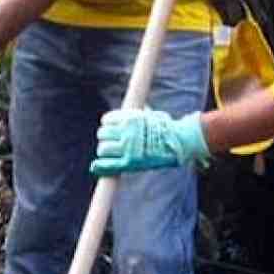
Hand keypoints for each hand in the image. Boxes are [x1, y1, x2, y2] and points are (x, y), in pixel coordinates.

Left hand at [90, 108, 210, 176]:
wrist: (178, 143)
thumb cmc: (166, 128)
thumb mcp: (151, 114)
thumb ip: (138, 113)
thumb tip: (140, 107)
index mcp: (130, 118)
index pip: (107, 120)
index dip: (107, 123)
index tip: (109, 127)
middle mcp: (127, 132)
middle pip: (102, 133)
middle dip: (105, 136)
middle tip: (110, 140)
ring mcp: (128, 148)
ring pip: (103, 149)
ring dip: (104, 150)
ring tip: (110, 152)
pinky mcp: (130, 163)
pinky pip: (108, 165)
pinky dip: (100, 166)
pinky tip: (95, 166)